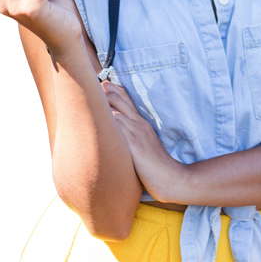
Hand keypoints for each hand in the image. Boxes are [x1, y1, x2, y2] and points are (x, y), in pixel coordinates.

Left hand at [102, 81, 185, 202]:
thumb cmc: (155, 165)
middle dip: (105, 91)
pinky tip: (96, 121)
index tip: (103, 83)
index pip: (127, 99)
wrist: (171, 178)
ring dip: (103, 105)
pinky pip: (119, 130)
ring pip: (117, 112)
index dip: (114, 89)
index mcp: (141, 123)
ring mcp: (138, 134)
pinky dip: (108, 124)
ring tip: (89, 98)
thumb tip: (116, 131)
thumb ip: (132, 136)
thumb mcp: (144, 145)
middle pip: (120, 100)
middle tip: (92, 85)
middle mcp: (139, 124)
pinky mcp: (135, 146)